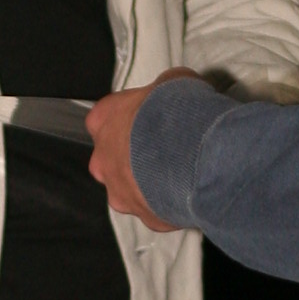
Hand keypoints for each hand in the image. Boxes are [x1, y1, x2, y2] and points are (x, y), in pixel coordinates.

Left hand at [86, 75, 193, 233]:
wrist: (195, 154)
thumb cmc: (176, 115)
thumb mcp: (173, 82)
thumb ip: (164, 89)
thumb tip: (173, 89)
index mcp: (103, 121)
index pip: (105, 118)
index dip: (129, 119)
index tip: (147, 118)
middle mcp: (104, 160)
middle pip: (113, 160)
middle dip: (135, 157)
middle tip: (164, 149)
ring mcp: (121, 193)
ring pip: (132, 190)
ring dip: (152, 184)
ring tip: (181, 175)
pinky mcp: (146, 217)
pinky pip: (158, 211)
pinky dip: (172, 204)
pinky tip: (191, 194)